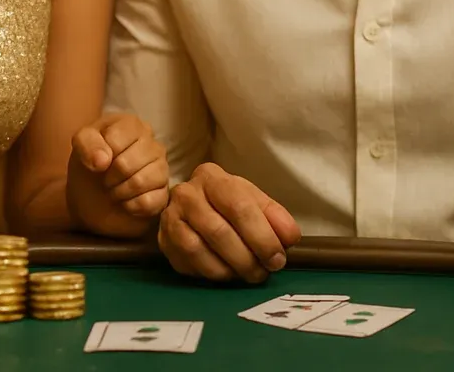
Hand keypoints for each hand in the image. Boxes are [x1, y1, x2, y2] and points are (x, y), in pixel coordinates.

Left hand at [70, 113, 168, 220]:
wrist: (91, 196)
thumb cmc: (90, 163)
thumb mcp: (80, 145)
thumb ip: (86, 143)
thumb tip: (103, 160)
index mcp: (133, 125)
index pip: (116, 138)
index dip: (100, 154)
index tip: (98, 161)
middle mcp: (153, 143)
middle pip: (127, 163)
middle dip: (109, 177)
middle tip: (105, 180)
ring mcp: (162, 168)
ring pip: (140, 182)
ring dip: (118, 192)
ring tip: (115, 190)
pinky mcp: (164, 194)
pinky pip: (150, 202)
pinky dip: (131, 206)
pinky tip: (126, 202)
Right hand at [159, 162, 301, 283]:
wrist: (192, 208)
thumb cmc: (228, 204)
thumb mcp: (253, 201)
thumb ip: (275, 217)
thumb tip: (289, 238)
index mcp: (212, 177)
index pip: (239, 206)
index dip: (262, 236)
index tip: (278, 257)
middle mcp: (185, 194)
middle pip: (218, 231)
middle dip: (247, 258)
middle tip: (265, 272)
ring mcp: (170, 218)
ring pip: (199, 250)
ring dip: (229, 270)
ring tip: (249, 275)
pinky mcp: (163, 242)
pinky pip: (188, 264)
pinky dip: (212, 274)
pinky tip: (228, 274)